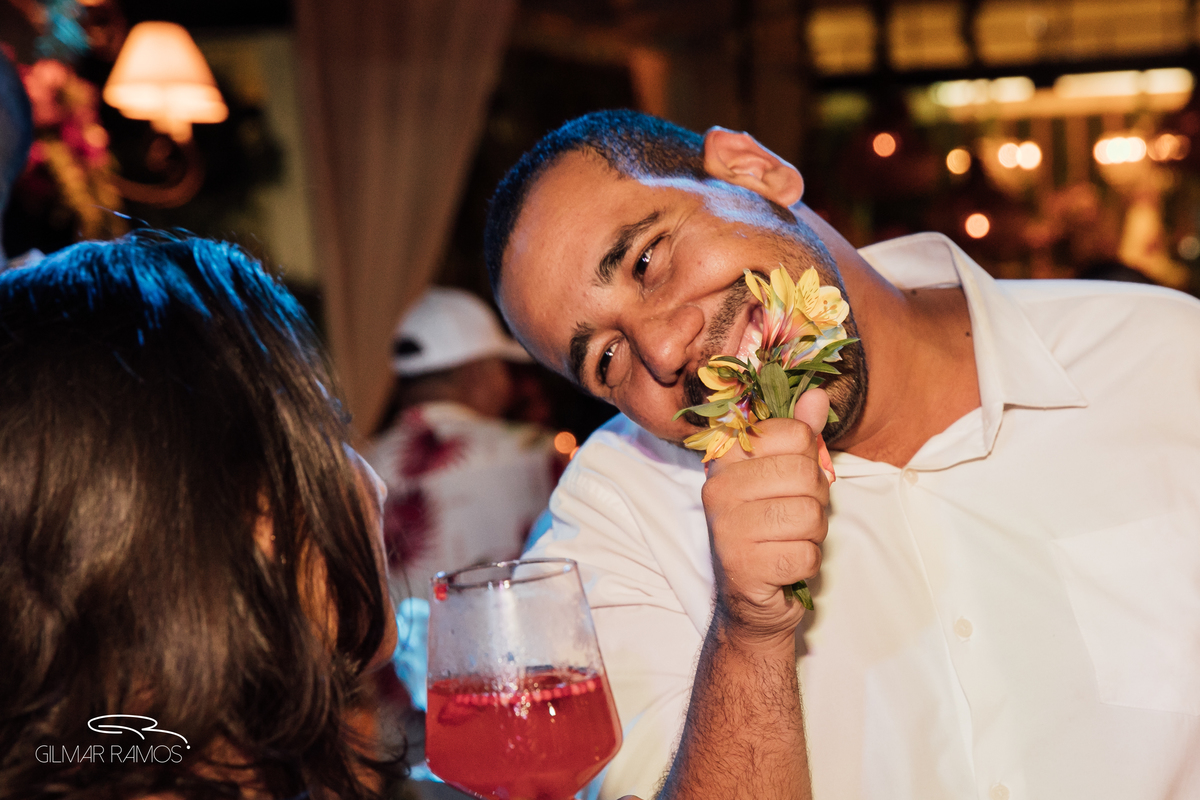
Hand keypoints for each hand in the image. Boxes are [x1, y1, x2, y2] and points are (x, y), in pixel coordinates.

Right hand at [701, 388, 830, 646]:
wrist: (751, 601)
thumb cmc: (771, 531)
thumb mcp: (786, 477)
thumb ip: (800, 435)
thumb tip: (818, 394)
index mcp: (726, 459)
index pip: (793, 434)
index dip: (808, 459)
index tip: (791, 480)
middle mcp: (719, 489)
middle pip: (805, 474)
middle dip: (815, 500)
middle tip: (794, 517)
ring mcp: (727, 528)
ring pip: (809, 515)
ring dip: (812, 535)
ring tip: (788, 541)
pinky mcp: (743, 566)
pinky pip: (806, 554)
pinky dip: (806, 564)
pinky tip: (785, 566)